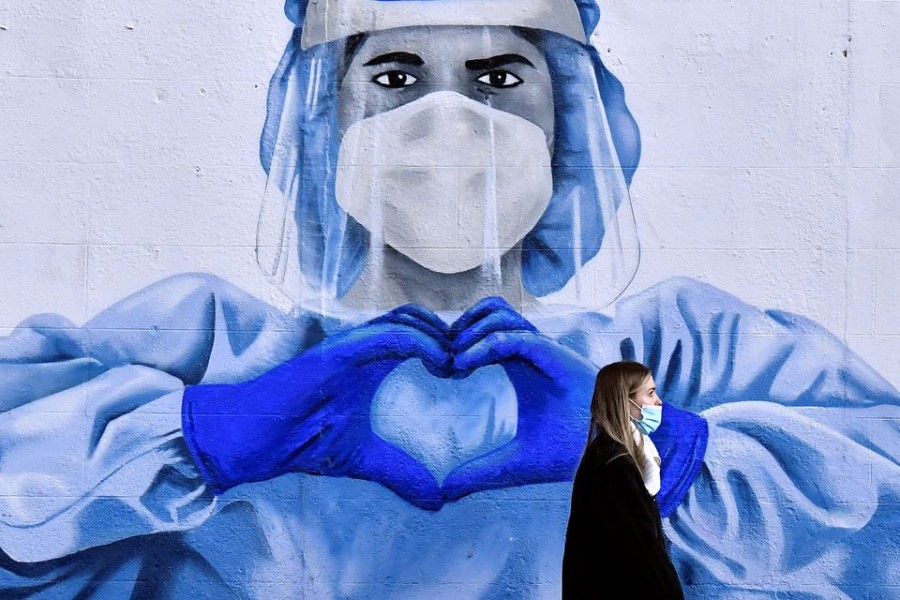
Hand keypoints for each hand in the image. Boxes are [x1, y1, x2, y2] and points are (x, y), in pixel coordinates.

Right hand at [182, 304, 450, 509]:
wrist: (255, 442)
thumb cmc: (302, 442)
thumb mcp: (365, 460)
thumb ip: (401, 473)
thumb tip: (437, 502)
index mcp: (371, 363)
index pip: (419, 336)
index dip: (447, 347)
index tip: (468, 373)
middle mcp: (363, 347)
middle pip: (419, 321)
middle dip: (450, 337)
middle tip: (469, 364)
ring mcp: (350, 346)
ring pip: (407, 322)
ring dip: (439, 338)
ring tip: (457, 366)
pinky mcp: (338, 352)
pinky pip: (388, 336)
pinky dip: (419, 343)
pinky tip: (439, 364)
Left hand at [442, 297, 596, 500]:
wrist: (616, 452)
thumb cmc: (574, 448)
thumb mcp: (515, 463)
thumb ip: (481, 471)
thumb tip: (445, 491)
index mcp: (521, 365)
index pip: (484, 333)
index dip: (458, 344)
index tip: (438, 371)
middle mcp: (532, 351)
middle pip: (490, 312)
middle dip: (460, 327)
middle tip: (440, 361)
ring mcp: (545, 350)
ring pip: (501, 315)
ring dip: (471, 332)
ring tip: (453, 363)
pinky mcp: (556, 357)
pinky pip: (516, 338)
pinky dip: (486, 345)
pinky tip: (464, 365)